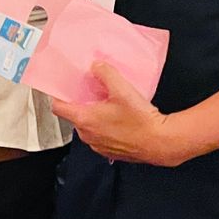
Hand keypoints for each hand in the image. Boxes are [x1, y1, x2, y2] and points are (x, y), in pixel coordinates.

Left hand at [51, 62, 189, 166]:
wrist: (161, 143)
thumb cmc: (141, 121)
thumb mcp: (122, 89)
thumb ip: (106, 74)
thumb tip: (97, 66)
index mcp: (84, 120)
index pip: (58, 107)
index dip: (57, 96)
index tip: (61, 89)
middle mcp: (87, 135)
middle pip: (74, 116)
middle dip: (80, 104)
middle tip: (91, 92)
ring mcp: (98, 145)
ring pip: (88, 127)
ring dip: (94, 116)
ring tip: (108, 105)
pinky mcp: (109, 151)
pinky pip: (100, 136)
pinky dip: (104, 127)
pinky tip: (119, 118)